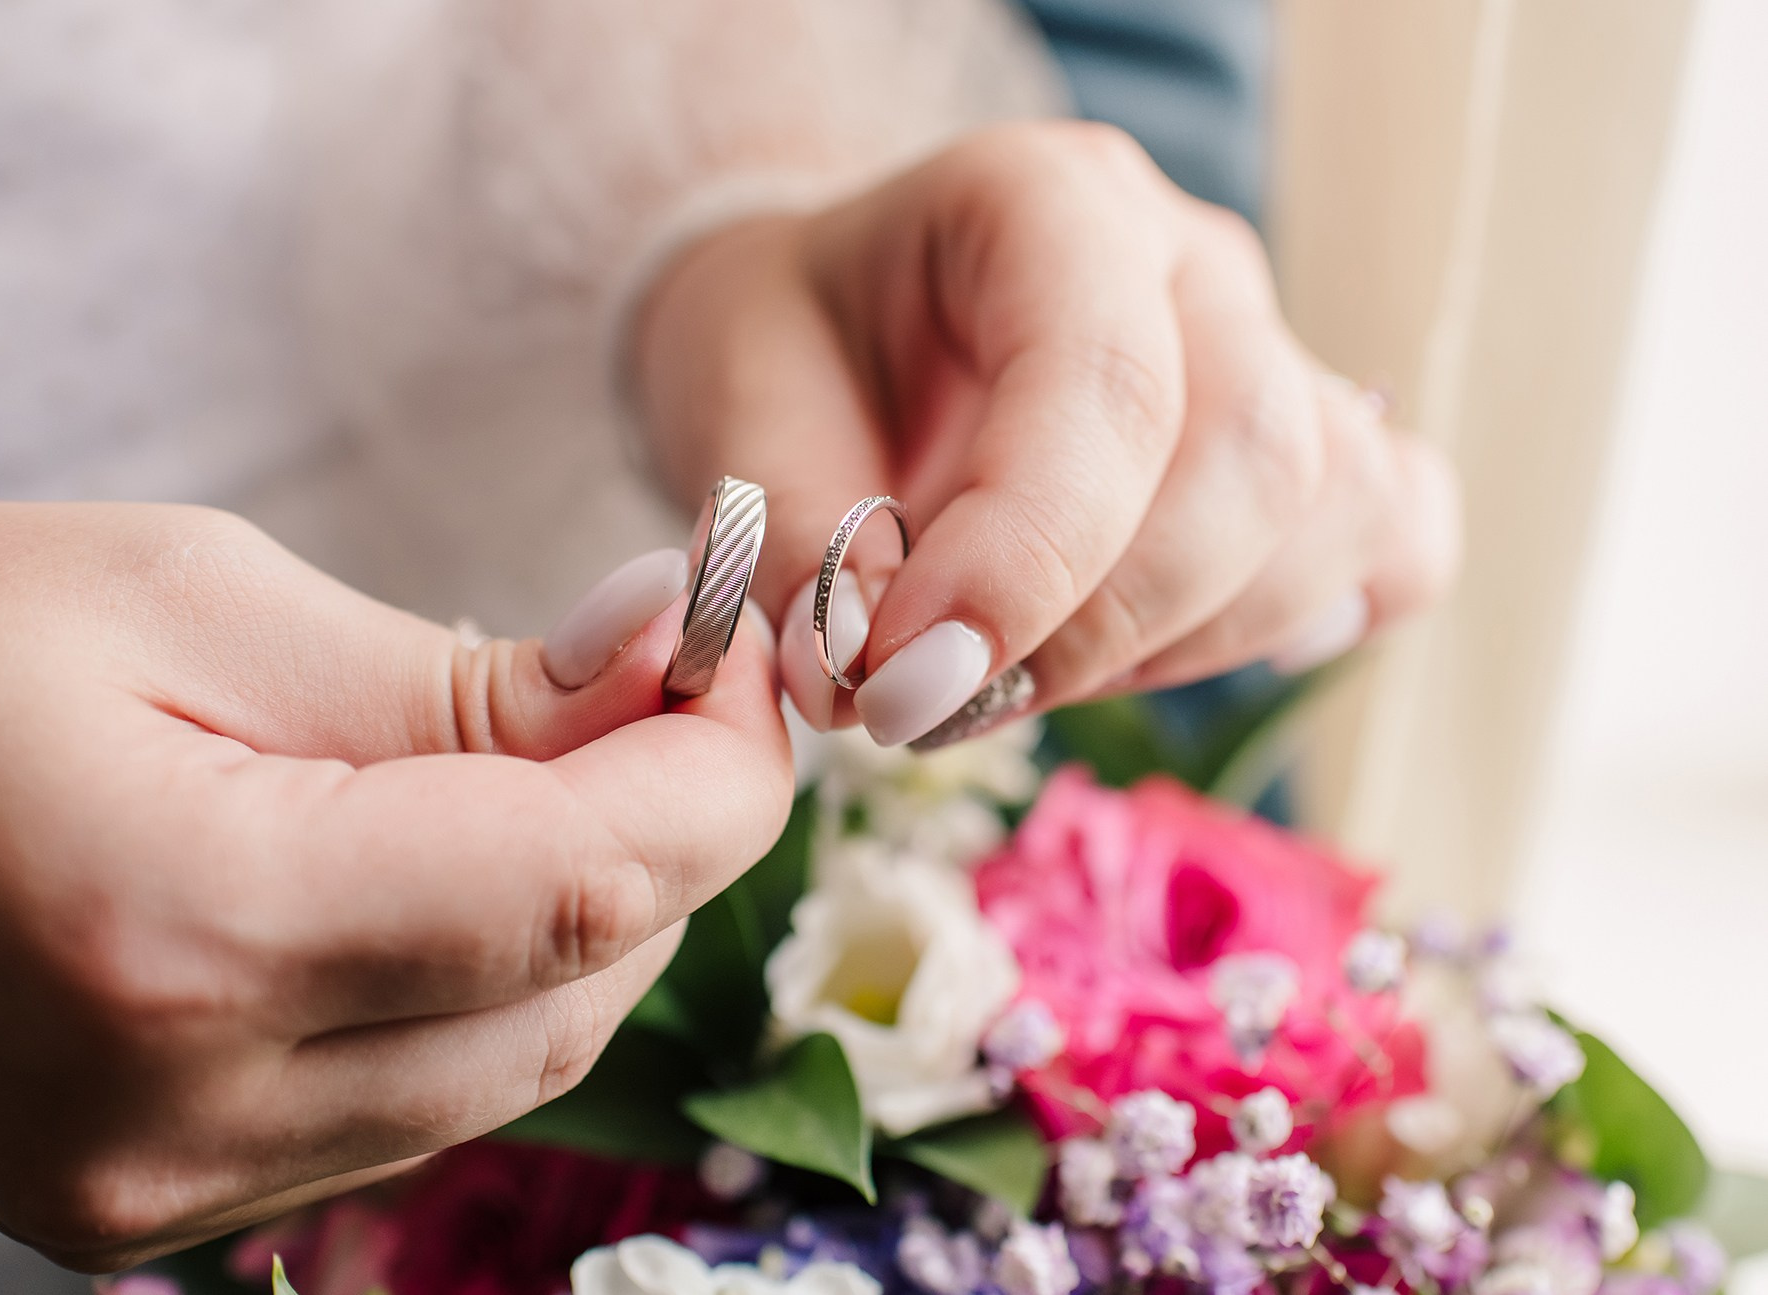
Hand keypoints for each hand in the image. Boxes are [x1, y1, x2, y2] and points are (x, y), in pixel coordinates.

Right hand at [0, 502, 790, 1270]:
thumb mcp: (196, 594)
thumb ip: (461, 680)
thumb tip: (667, 681)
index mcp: (180, 929)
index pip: (577, 889)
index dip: (717, 769)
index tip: (743, 650)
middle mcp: (177, 1115)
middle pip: (577, 995)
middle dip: (673, 833)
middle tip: (672, 682)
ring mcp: (156, 1196)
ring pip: (519, 1072)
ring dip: (591, 915)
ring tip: (566, 761)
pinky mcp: (149, 1211)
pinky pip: (412, 1108)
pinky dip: (485, 988)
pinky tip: (459, 871)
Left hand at [633, 121, 1460, 745]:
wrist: (833, 329)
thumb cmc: (791, 351)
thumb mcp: (735, 415)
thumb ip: (794, 539)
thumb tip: (864, 672)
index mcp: (1044, 200)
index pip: (1105, 379)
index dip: (1025, 559)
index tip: (906, 684)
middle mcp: (1187, 261)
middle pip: (1256, 459)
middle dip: (1099, 628)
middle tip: (933, 701)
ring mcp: (1270, 348)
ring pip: (1331, 517)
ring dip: (1175, 645)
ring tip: (1017, 666)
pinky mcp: (1307, 445)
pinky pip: (1394, 538)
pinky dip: (1301, 621)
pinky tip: (1161, 642)